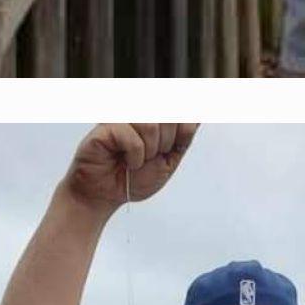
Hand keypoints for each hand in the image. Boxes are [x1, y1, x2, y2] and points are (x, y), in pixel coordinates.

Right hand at [64, 125, 196, 213]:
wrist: (105, 197)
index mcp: (153, 116)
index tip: (173, 145)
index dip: (184, 127)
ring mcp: (120, 117)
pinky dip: (135, 156)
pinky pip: (132, 137)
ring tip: (138, 161)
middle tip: (152, 156)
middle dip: (167, 142)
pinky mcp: (104, 128)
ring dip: (150, 150)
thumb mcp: (168, 159)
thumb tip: (199, 114)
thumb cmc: (133, 179)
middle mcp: (137, 112)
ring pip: (151, 124)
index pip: (180, 107)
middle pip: (168, 114)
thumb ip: (183, 136)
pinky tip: (128, 162)